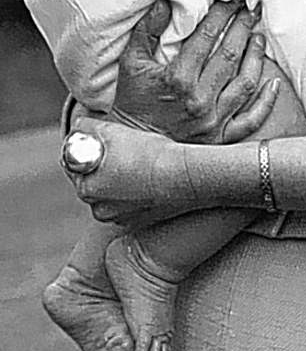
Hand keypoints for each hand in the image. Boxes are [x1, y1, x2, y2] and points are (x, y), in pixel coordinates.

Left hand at [64, 115, 194, 224]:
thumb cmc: (150, 153)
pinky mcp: (139, 222)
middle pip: (93, 178)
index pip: (73, 162)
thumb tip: (78, 128)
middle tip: (124, 148)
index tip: (101, 139)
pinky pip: (129, 203)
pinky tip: (150, 179)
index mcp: (86, 186)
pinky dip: (135, 192)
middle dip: (103, 164)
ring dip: (119, 179)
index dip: (87, 146)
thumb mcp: (112, 130)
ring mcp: (119, 217)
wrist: (187, 176)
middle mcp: (98, 207)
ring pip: (112, 192)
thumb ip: (86, 128)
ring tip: (140, 163)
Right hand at [111, 0, 279, 143]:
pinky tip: (274, 83)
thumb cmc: (131, 103)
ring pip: (245, 83)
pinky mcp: (221, 138)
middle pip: (230, 55)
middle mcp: (199, 100)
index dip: (222, 13)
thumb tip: (165, 1)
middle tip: (252, 9)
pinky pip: (252, 120)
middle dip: (243, 27)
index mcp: (177, 79)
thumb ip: (147, 30)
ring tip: (259, 36)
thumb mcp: (131, 63)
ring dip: (256, 56)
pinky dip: (266, 102)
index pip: (207, 37)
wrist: (132, 150)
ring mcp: (213, 121)